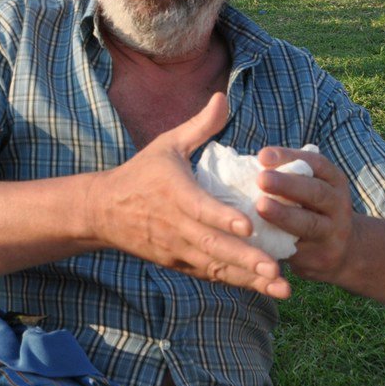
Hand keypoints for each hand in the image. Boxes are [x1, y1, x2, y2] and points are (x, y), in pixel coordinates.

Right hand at [89, 94, 289, 297]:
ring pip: (215, 266)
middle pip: (212, 245)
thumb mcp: (167, 144)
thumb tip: (224, 97)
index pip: (200, 208)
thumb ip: (199, 126)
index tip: (248, 226)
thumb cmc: (141, 172)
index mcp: (173, 192)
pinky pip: (209, 274)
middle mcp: (175, 225)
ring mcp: (176, 248)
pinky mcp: (178, 263)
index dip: (222, 219)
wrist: (103, 210)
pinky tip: (263, 288)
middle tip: (275, 270)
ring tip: (280, 288)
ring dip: (248, 278)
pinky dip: (235, 281)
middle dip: (246, 259)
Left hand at [255, 146, 353, 282]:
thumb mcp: (309, 188)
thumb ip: (285, 175)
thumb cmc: (310, 209)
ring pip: (309, 224)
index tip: (263, 156)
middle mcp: (339, 205)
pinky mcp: (321, 259)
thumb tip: (242, 164)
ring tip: (260, 206)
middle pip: (316, 192)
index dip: (290, 158)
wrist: (343, 252)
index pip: (317, 164)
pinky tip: (258, 236)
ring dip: (283, 215)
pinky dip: (277, 244)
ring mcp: (333, 234)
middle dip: (287, 185)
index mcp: (334, 181)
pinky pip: (298, 251)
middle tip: (261, 179)